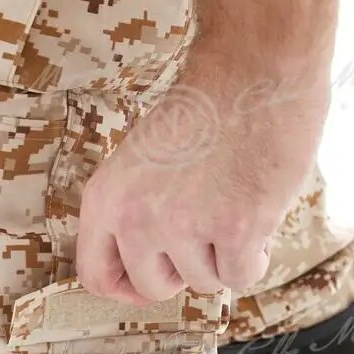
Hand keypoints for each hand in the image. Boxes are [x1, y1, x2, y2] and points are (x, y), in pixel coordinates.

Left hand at [75, 46, 330, 303]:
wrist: (253, 66)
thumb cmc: (204, 109)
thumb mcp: (139, 162)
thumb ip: (133, 214)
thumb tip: (143, 274)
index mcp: (105, 199)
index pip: (96, 276)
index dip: (126, 287)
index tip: (152, 278)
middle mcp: (136, 217)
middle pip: (153, 288)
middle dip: (183, 269)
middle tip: (204, 229)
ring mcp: (185, 226)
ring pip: (204, 283)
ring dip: (224, 255)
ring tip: (232, 201)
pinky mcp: (235, 229)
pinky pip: (242, 276)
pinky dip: (256, 253)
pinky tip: (257, 210)